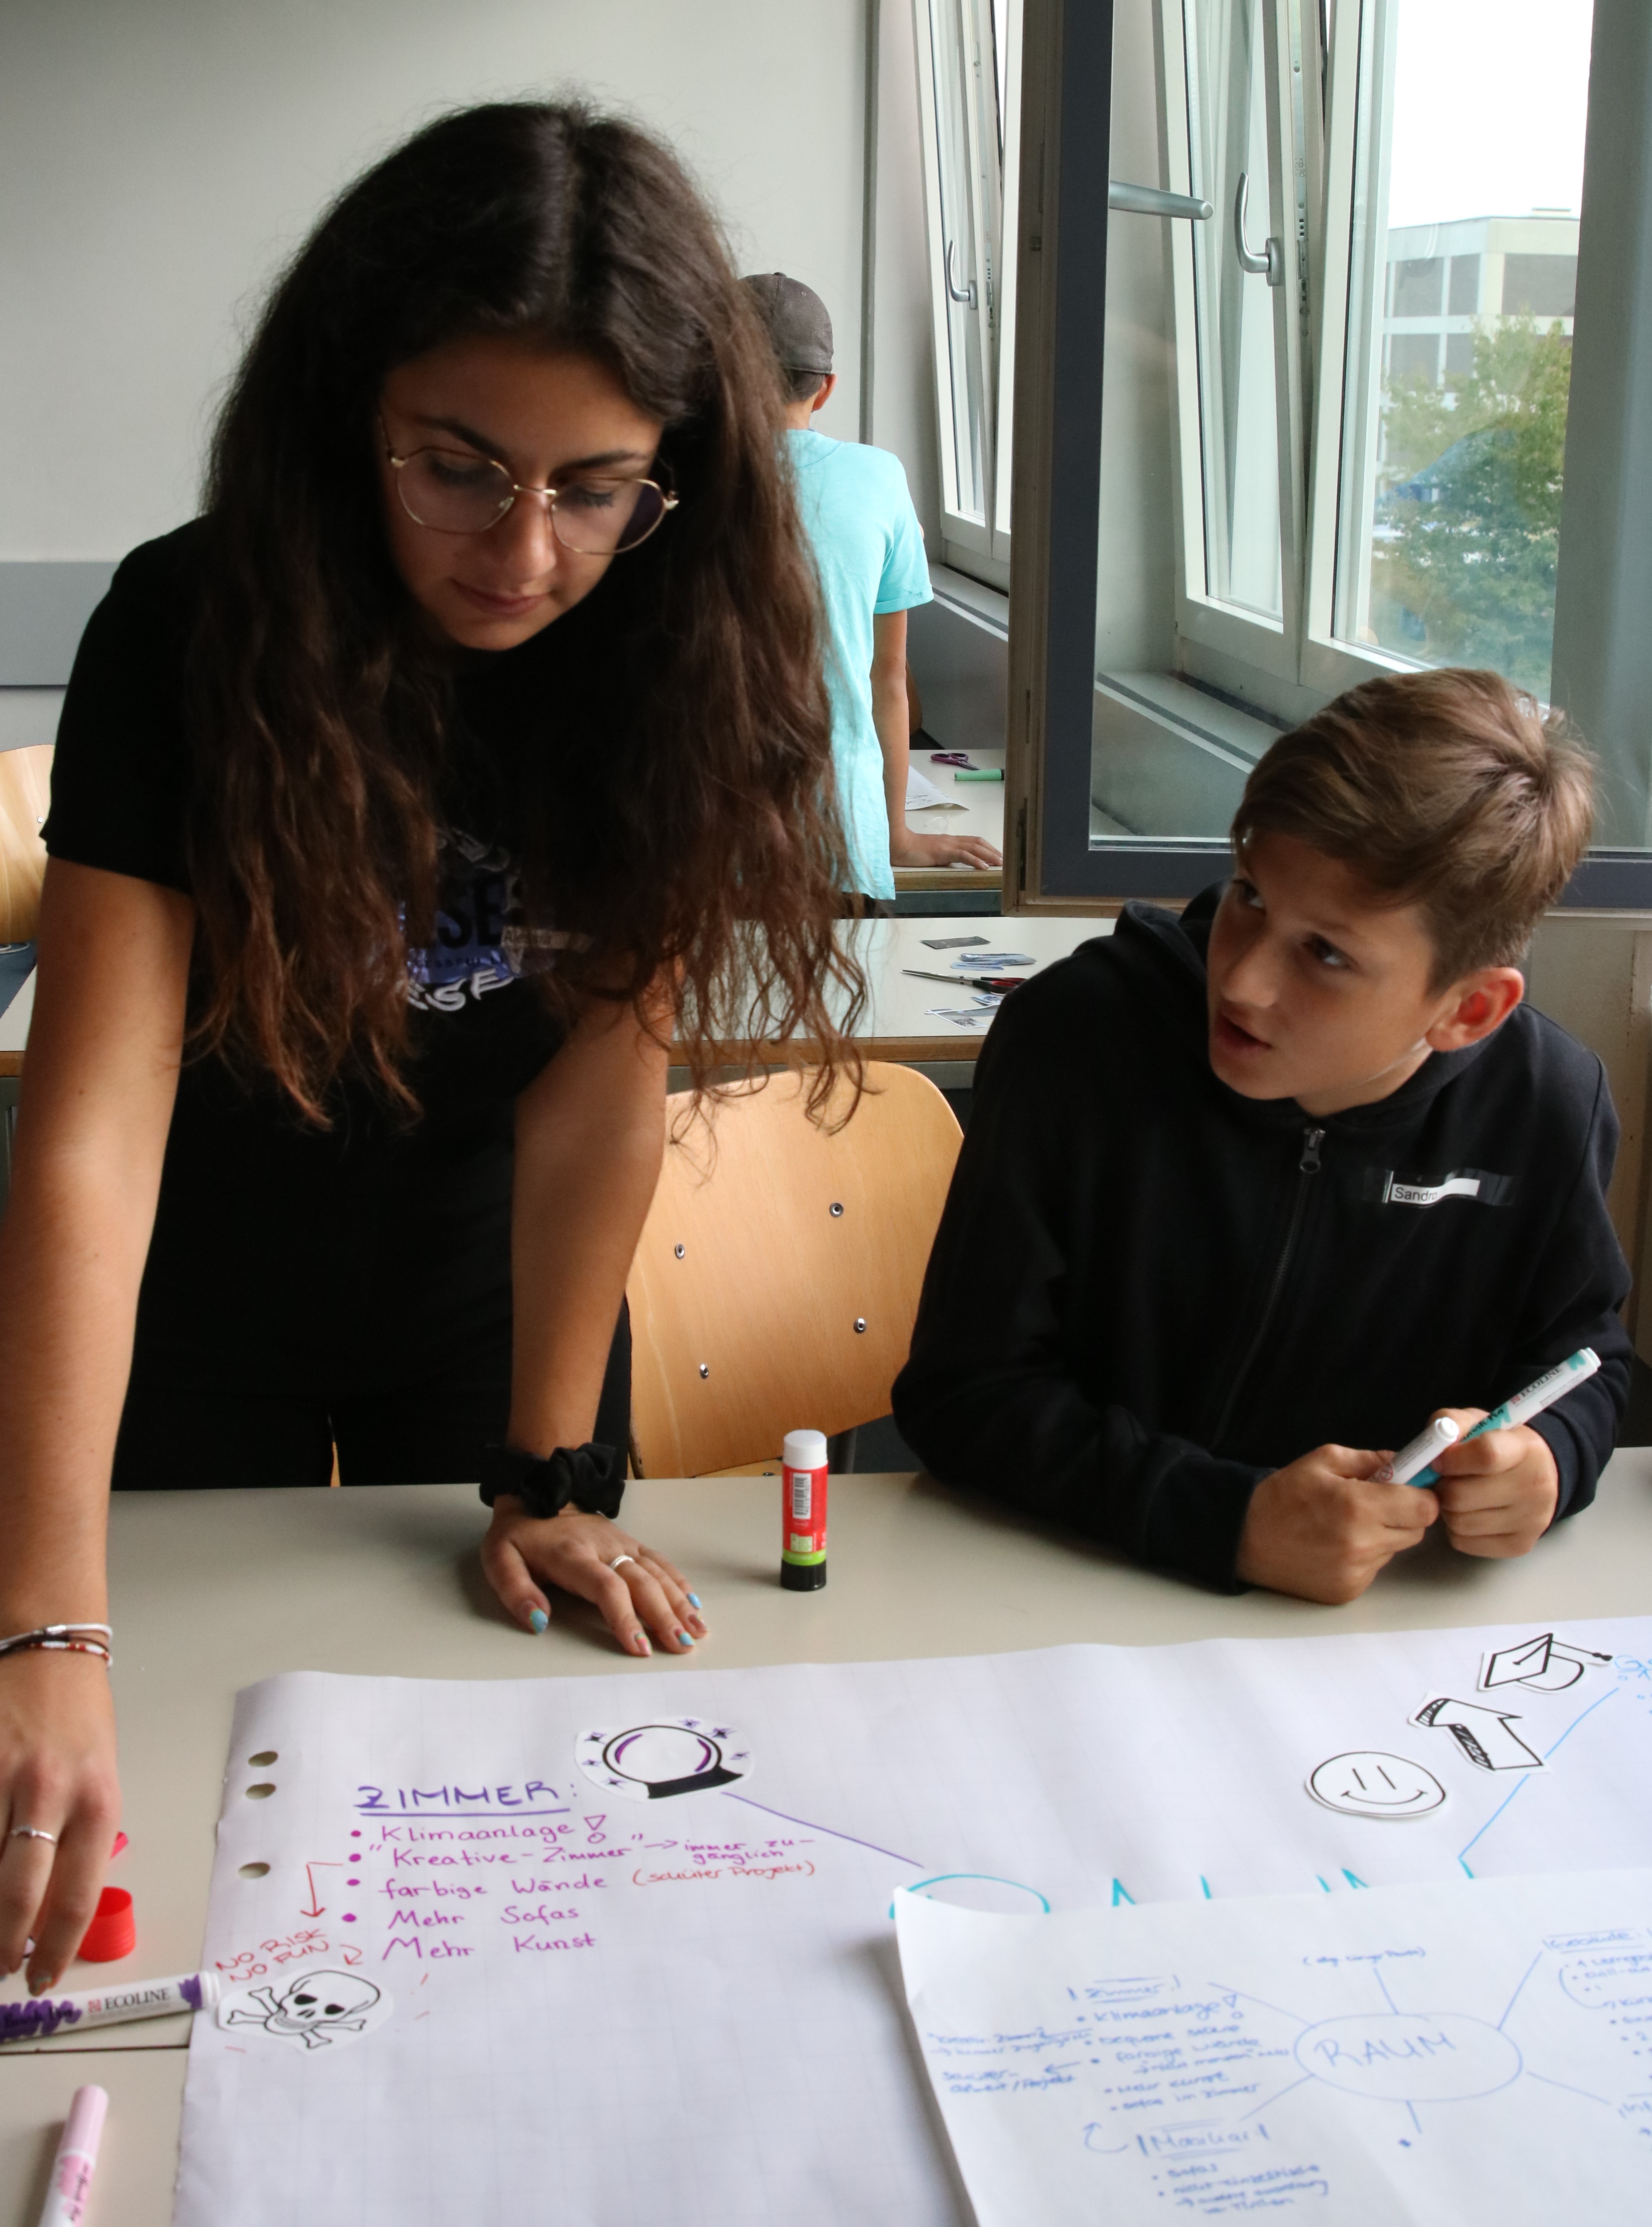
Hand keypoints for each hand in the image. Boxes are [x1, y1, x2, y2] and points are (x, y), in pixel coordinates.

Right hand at [0, 1650, 120, 1993]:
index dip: (54, 1949)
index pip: (78, 1896)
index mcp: (97, 1801)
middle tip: (1, 1967)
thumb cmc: (78, 1721)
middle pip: (18, 1894)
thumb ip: (78, 1843)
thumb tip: (51, 1914)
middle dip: (5, 1945)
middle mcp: (51, 1792)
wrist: (48, 1651)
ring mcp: (3, 1776)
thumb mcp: (98, 1781)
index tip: (39, 1976)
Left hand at [480, 1502, 707, 1657]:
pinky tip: (693, 1602)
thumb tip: (538, 1622)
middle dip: (663, 1616)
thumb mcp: (499, 1559)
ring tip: (696, 1630)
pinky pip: (659, 1560)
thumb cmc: (519, 1533)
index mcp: (573, 1554)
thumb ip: (516, 1591)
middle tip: (680, 1645)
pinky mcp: (629, 1540)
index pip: (606, 1587)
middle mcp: (604, 1546)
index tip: (639, 1647)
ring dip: (678, 1602)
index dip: (624, 1617)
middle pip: (641, 1582)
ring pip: (656, 1572)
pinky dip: (679, 1581)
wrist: (537, 1489)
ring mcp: (621, 1542)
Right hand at [890, 828, 1002, 869]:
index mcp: (949, 841)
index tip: (997, 856)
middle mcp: (951, 840)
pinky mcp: (942, 852)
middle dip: (993, 851)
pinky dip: (975, 861)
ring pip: (974, 847)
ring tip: (1000, 864)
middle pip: (978, 842)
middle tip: (1005, 860)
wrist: (897, 845)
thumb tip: (951, 864)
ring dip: (989, 856)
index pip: (973, 841)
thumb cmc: (911, 851)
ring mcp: (947, 845)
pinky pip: (963, 855)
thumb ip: (943, 857)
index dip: (987, 847)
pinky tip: (984, 867)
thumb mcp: (931, 855)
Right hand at [1236, 1443, 1439, 1603]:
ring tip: (1347, 1524)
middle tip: (1376, 1504)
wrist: (1244, 1536)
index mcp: (1358, 1506)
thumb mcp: (1324, 1460)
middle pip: (1416, 1531)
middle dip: (1404, 1514)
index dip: (1422, 1495)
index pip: (1425, 1508)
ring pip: (1395, 1550)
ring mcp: (1355, 1572)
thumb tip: (1407, 1462)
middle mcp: (1360, 1544)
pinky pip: (1375, 1569)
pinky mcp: (1348, 1591)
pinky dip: (1364, 1556)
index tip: (1411, 1489)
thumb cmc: (1283, 1495)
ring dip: (1382, 1536)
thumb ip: (1371, 1459)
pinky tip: (1336, 1545)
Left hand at [1429, 1407, 1558, 1558]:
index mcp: (1526, 1449)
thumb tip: (1432, 1449)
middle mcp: (1535, 1487)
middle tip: (1446, 1480)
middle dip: (1443, 1487)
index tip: (1439, 1460)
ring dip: (1448, 1510)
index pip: (1486, 1455)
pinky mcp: (1519, 1545)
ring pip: (1459, 1523)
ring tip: (1458, 1495)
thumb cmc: (1498, 1444)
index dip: (1451, 1459)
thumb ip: (1449, 1423)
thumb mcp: (1476, 1422)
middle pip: (1462, 1496)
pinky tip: (1469, 1513)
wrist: (1538, 1473)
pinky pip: (1464, 1542)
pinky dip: (1456, 1530)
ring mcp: (1531, 1521)